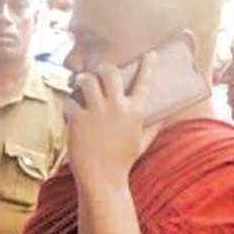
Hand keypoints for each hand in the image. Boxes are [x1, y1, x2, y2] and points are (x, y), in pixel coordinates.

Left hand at [64, 53, 157, 190]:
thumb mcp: (142, 143)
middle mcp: (117, 108)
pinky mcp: (78, 119)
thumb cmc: (122, 161)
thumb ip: (153, 127)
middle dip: (103, 69)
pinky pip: (70, 99)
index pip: (145, 82)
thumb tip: (164, 117)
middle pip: (110, 71)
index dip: (149, 66)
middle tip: (98, 74)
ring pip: (87, 80)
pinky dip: (68, 103)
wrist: (102, 179)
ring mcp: (97, 112)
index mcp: (136, 112)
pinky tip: (70, 111)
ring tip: (80, 87)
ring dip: (82, 81)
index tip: (151, 54)